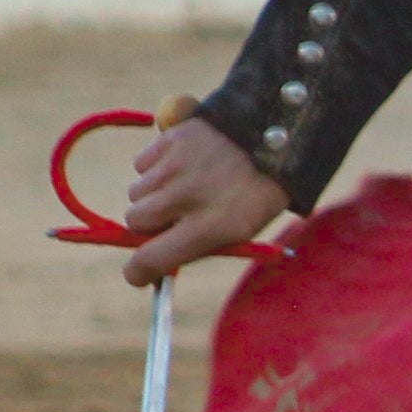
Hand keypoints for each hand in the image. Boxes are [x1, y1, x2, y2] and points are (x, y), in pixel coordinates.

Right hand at [120, 99, 289, 285]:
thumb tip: (155, 263)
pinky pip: (143, 164)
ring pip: (136, 192)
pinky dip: (156, 168)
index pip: (151, 258)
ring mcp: (174, 166)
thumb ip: (195, 246)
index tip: (138, 274)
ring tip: (185, 186)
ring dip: (153, 195)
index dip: (140, 271)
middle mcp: (185, 197)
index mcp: (209, 228)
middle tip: (172, 218)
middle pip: (135, 220)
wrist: (275, 138)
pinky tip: (184, 165)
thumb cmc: (256, 193)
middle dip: (149, 224)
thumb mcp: (239, 230)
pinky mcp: (169, 139)